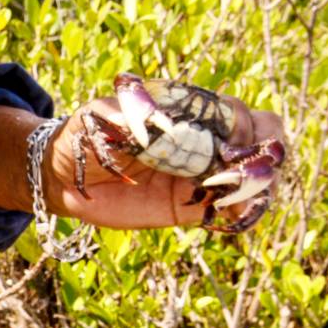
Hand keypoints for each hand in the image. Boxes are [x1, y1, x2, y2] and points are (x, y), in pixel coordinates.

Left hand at [44, 93, 286, 229]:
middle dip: (265, 151)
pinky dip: (241, 212)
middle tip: (246, 169)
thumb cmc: (84, 136)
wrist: (62, 177)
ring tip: (245, 195)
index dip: (244, 124)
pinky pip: (227, 209)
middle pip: (259, 140)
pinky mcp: (189, 208)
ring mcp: (198, 175)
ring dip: (259, 184)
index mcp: (187, 114)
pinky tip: (234, 215)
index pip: (236, 112)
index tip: (230, 141)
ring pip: (250, 176)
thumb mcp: (101, 118)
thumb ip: (131, 117)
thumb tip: (163, 124)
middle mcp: (201, 142)